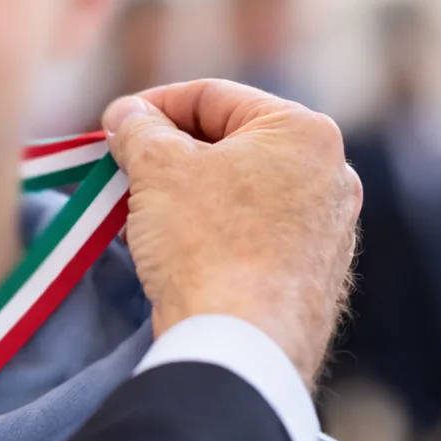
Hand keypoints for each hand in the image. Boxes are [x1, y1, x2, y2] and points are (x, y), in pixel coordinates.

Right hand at [103, 80, 361, 385]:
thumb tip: (126, 116)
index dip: (150, 107)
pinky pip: (253, 237)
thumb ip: (137, 130)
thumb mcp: (157, 169)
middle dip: (168, 157)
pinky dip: (209, 236)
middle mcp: (331, 175)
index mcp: (304, 132)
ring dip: (184, 198)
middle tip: (121, 173)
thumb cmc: (204, 244)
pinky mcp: (313, 278)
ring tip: (138, 219)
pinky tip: (172, 256)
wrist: (240, 343)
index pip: (212, 97)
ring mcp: (328, 231)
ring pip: (240, 194)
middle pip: (229, 145)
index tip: (110, 127)